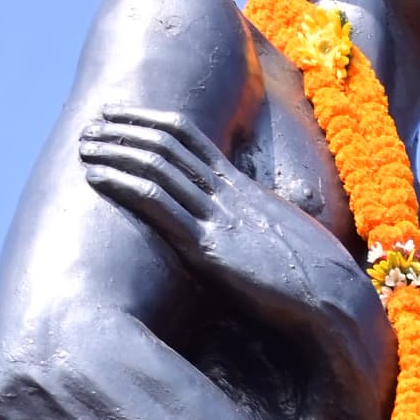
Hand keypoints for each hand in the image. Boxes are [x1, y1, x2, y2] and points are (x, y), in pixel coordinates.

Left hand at [79, 104, 366, 335]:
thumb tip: (245, 239)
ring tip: (84, 142)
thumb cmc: (317, 286)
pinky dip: (122, 182)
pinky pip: (158, 204)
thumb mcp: (284, 246)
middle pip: (169, 143)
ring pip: (157, 165)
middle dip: (127, 127)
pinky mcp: (209, 247)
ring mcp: (218, 217)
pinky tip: (95, 175)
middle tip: (94, 121)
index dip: (154, 123)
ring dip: (116, 149)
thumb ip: (258, 232)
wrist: (335, 303)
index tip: (125, 117)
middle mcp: (228, 194)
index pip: (192, 140)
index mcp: (246, 191)